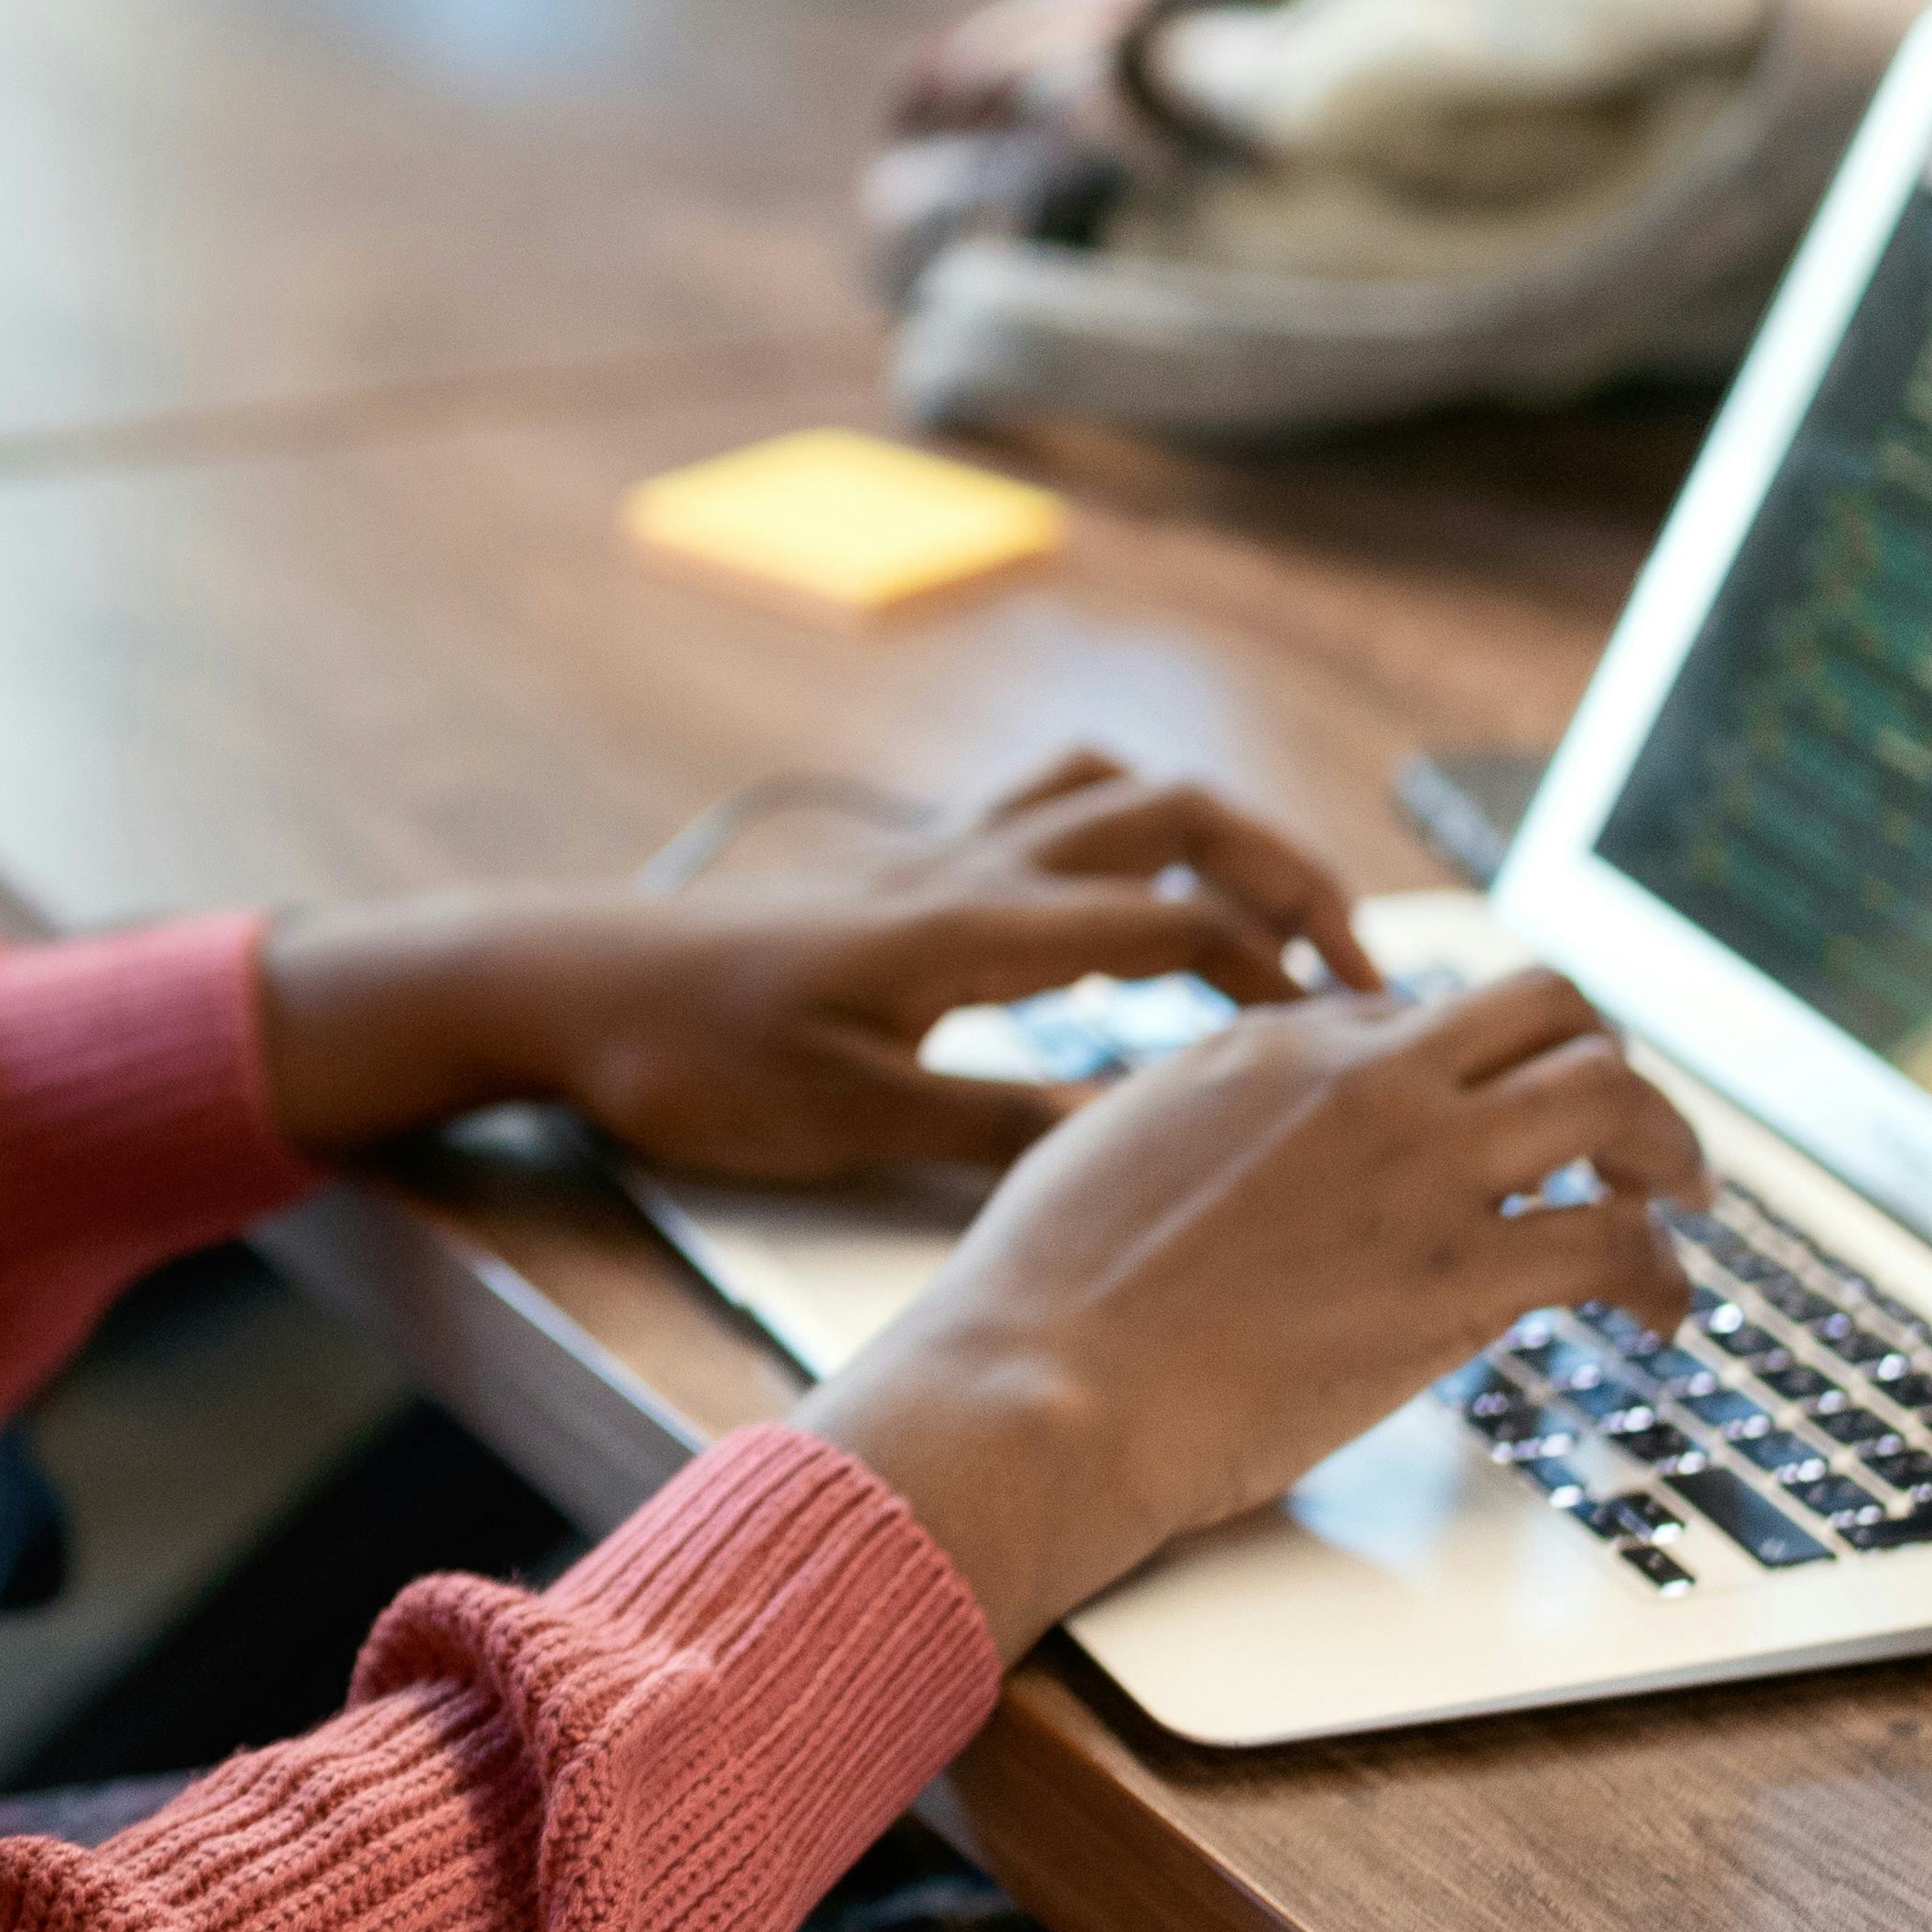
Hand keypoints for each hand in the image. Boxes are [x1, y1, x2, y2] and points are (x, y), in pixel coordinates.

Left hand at [249, 752, 1380, 1181]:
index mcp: (973, 930)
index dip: (1285, 970)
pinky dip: (1124, 825)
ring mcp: (935, 851)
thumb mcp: (850, 1123)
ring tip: (1274, 915)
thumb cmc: (690, 1062)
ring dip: (1213, 833)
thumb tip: (1141, 1142)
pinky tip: (1133, 889)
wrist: (567, 986)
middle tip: (1359, 968)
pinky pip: (1044, 804)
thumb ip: (1000, 1129)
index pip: (1177, 923)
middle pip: (1174, 818)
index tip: (1365, 1031)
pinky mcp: (902, 864)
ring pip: (1112, 789)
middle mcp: (969, 865)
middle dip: (1286, 877)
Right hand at [794, 970, 1697, 1661]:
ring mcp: (1421, 1172)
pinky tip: (1658, 1318)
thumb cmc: (1046, 1298)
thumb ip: (1205, 1112)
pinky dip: (1662, 1278)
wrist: (1039, 1385)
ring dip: (1670, 1144)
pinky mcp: (1458, 1278)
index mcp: (1275, 1042)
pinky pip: (1616, 1246)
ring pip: (1612, 1095)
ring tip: (1683, 1201)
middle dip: (1605, 1060)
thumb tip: (1241, 1133)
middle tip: (1630, 1133)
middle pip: (1548, 1006)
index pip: (1430, 1014)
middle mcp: (1364, 1079)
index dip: (1480, 1068)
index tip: (1496, 1125)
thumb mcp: (1116, 1140)